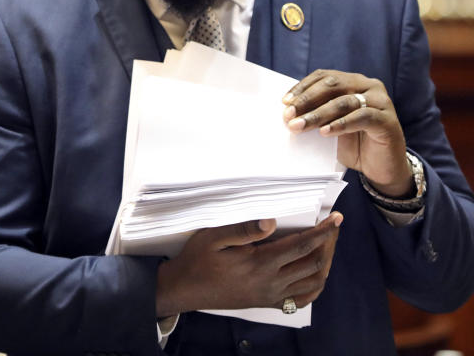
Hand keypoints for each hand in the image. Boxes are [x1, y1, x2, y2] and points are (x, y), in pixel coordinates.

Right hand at [156, 213, 342, 315]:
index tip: (336, 219)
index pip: (301, 246)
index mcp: (260, 263)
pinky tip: (314, 274)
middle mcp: (271, 282)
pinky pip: (302, 299)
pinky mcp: (267, 303)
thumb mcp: (212, 238)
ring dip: (324, 263)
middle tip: (332, 228)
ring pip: (313, 283)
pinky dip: (315, 286)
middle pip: (313, 264)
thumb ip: (243, 229)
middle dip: (328, 244)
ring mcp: (271, 296)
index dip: (322, 232)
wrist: (185, 289)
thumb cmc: (197, 260)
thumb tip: (271, 221)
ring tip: (326, 246)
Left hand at [283, 70, 411, 196]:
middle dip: (307, 99)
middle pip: (333, 85)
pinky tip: (325, 132)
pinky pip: (362, 117)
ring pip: (344, 101)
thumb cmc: (353, 144)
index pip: (324, 77)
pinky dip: (340, 124)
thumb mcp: (330, 125)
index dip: (303, 87)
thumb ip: (315, 114)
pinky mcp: (388, 120)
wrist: (381, 168)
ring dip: (318, 114)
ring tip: (300, 126)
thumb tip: (287, 113)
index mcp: (354, 82)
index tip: (285, 102)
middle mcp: (369, 86)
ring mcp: (381, 102)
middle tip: (289, 115)